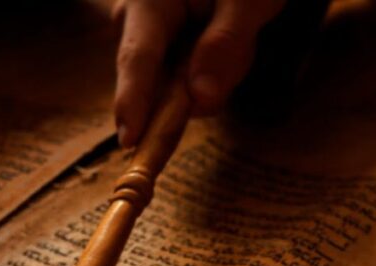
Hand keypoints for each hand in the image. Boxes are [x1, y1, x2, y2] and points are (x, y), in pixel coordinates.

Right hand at [112, 0, 285, 146]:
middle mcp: (135, 26)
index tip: (129, 141)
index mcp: (146, 3)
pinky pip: (191, 89)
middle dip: (209, 79)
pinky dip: (217, 75)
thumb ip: (225, 43)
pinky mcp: (162, 62)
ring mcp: (148, 47)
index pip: (137, 59)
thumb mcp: (246, 1)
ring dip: (220, 74)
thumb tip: (199, 98)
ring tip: (239, 34)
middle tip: (244, 42)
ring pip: (183, 92)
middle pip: (163, 85)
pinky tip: (228, 46)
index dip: (133, 103)